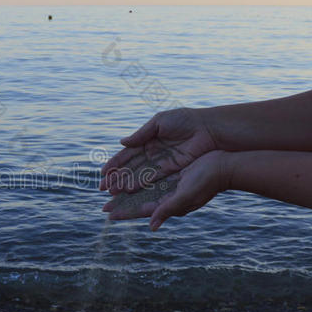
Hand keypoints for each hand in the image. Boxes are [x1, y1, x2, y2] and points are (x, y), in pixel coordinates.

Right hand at [99, 108, 216, 194]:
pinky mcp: (172, 169)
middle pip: (131, 167)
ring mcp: (161, 161)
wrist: (209, 127)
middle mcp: (152, 152)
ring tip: (113, 192)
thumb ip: (141, 134)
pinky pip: (154, 177)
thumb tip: (121, 142)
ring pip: (139, 174)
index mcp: (147, 139)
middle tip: (103, 187)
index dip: (115, 163)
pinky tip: (130, 189)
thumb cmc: (185, 119)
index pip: (127, 154)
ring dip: (126, 183)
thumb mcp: (160, 122)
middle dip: (117, 177)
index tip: (103, 173)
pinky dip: (141, 183)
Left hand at [103, 150, 228, 230]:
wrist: (224, 166)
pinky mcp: (174, 175)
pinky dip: (140, 180)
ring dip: (128, 191)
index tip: (108, 215)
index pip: (142, 211)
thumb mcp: (186, 196)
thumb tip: (151, 226)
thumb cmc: (206, 182)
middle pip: (140, 202)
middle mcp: (168, 197)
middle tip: (103, 207)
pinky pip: (152, 179)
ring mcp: (171, 186)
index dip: (125, 212)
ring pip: (144, 190)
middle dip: (122, 204)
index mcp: (170, 205)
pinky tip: (131, 179)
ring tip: (113, 192)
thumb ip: (168, 210)